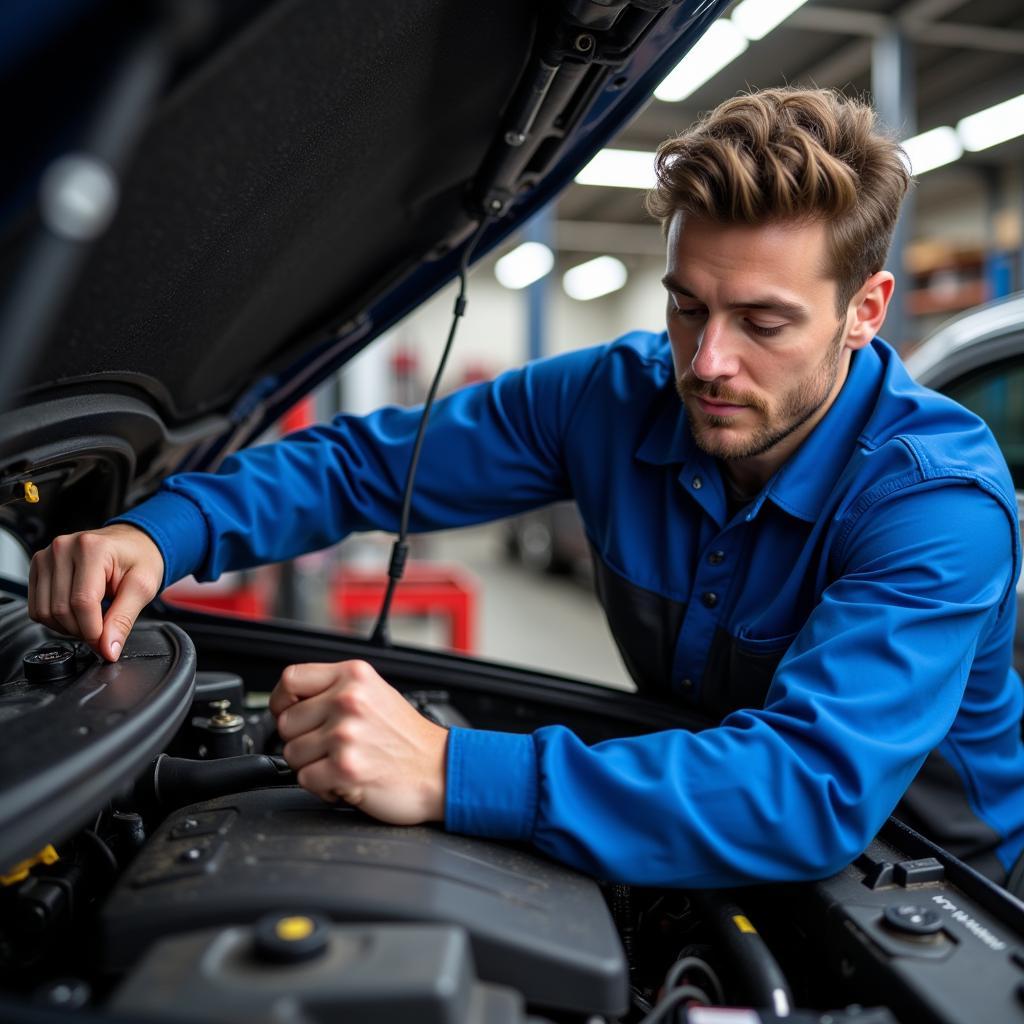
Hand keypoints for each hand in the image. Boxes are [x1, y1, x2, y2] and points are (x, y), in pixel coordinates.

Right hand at [28, 523, 164, 661]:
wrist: (132, 543)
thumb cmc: (140, 558)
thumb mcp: (143, 587)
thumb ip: (124, 619)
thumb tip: (107, 649)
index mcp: (92, 548)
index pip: (82, 602)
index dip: (93, 631)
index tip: (106, 644)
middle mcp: (63, 548)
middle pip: (61, 609)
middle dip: (82, 631)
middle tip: (103, 631)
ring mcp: (47, 556)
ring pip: (44, 611)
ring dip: (67, 627)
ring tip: (91, 619)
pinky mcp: (38, 567)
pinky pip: (36, 607)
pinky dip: (55, 619)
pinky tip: (76, 613)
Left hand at [271, 659, 447, 824]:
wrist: (441, 769)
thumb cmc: (409, 738)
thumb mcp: (375, 693)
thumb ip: (335, 690)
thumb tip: (291, 701)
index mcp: (354, 676)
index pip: (291, 679)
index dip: (282, 701)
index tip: (289, 713)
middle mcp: (348, 700)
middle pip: (286, 723)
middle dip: (303, 741)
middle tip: (332, 747)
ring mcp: (346, 734)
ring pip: (292, 754)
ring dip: (313, 766)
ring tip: (344, 762)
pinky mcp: (345, 767)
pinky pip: (306, 780)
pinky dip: (323, 787)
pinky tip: (347, 780)